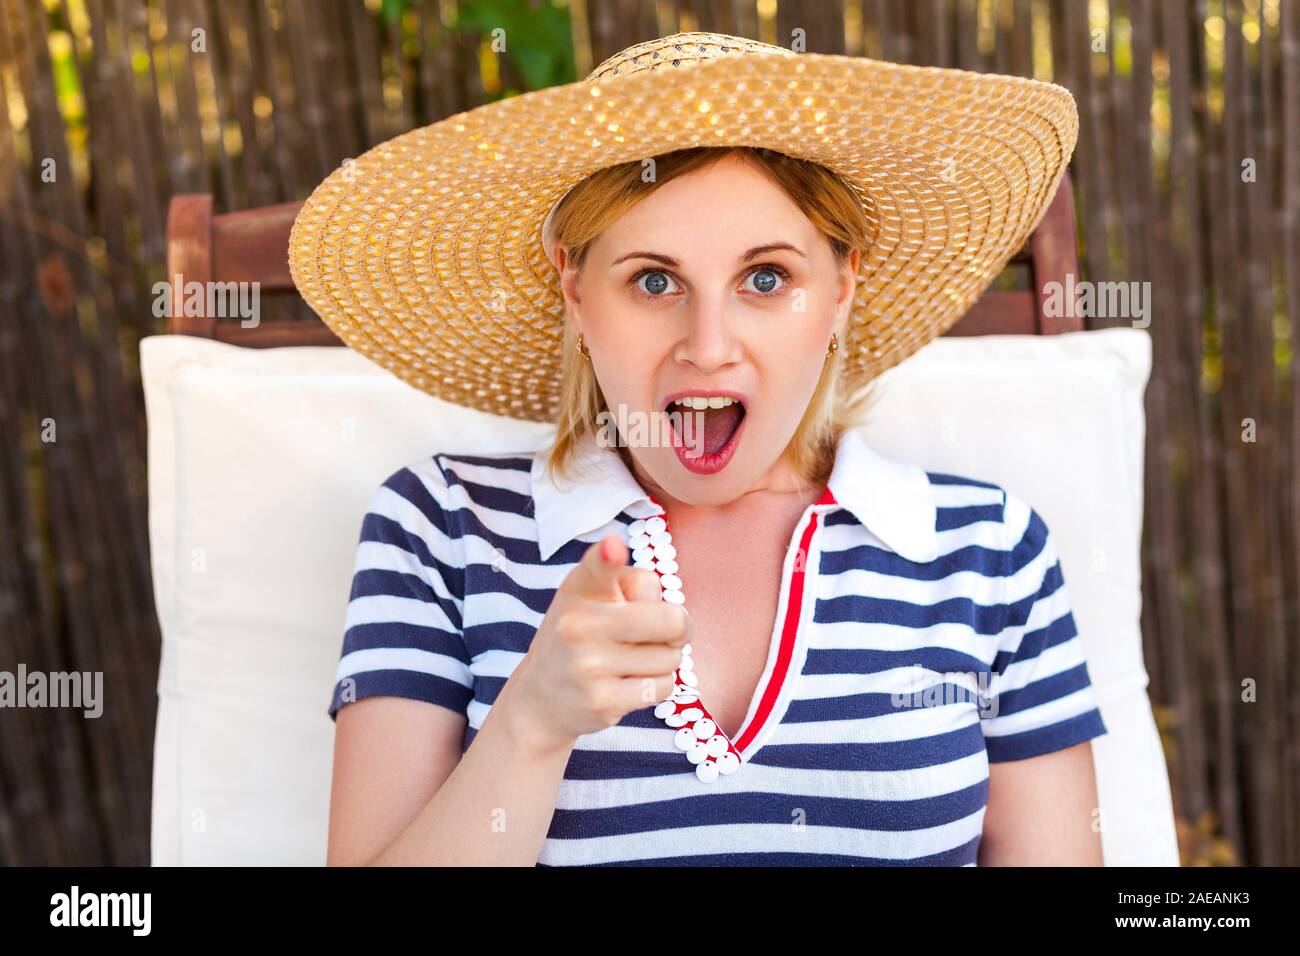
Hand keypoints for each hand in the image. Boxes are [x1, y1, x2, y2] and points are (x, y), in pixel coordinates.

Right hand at [498, 531, 689, 754]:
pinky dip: (656, 684)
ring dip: (664, 659)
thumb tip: (665, 609)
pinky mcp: (602, 702)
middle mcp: (579, 625)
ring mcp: (589, 666)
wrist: (542, 698)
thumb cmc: (582, 634)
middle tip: (663, 631)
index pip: (598, 567)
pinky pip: (663, 687)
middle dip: (679, 627)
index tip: (613, 547)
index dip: (608, 555)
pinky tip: (629, 682)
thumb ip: (634, 584)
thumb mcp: (595, 597)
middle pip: (672, 620)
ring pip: (671, 657)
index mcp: (580, 589)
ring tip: (633, 658)